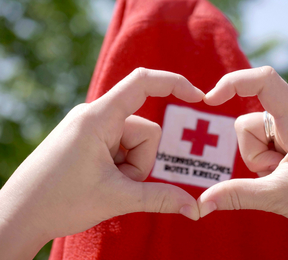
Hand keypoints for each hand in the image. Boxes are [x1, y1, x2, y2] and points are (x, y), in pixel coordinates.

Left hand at [0, 68, 203, 259]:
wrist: (17, 215)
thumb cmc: (58, 202)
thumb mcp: (116, 198)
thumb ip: (160, 198)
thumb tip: (194, 208)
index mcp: (98, 118)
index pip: (142, 83)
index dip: (174, 83)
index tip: (198, 96)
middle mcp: (94, 116)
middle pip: (144, 131)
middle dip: (141, 162)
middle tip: (118, 184)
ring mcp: (91, 127)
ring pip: (133, 143)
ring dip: (130, 168)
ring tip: (107, 185)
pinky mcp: (88, 139)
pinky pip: (120, 147)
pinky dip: (121, 166)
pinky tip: (102, 181)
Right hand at [198, 67, 287, 258]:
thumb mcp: (280, 196)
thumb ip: (237, 194)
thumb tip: (203, 202)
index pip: (265, 81)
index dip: (233, 82)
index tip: (210, 100)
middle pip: (251, 123)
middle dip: (253, 153)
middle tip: (279, 174)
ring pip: (257, 138)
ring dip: (261, 162)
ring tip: (287, 179)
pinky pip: (269, 147)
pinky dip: (269, 164)